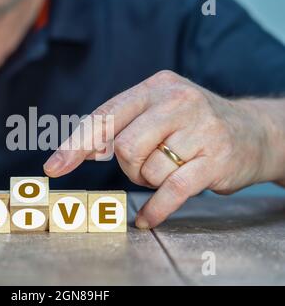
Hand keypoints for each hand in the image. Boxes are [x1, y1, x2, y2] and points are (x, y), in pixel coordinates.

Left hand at [43, 70, 279, 228]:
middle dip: (128, 166)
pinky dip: (155, 209)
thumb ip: (121, 126)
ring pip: (148, 170)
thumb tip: (81, 151)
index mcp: (155, 87)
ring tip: (169, 169)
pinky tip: (146, 218)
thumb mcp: (158, 111)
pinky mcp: (215, 159)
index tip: (53, 168)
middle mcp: (177, 101)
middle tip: (146, 163)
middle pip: (124, 148)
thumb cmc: (192, 124)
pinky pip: (171, 190)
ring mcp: (200, 129)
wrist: (253, 131)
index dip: (76, 145)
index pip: (105, 117)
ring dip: (149, 180)